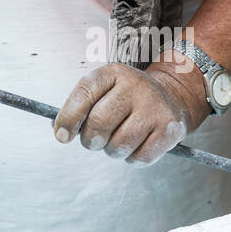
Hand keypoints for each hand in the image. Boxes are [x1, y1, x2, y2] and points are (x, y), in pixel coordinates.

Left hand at [53, 62, 205, 164]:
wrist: (170, 98)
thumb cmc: (127, 100)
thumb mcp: (103, 91)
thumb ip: (80, 107)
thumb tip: (61, 133)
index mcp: (113, 73)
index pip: (84, 94)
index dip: (68, 119)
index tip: (62, 136)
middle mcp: (136, 86)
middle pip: (99, 123)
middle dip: (91, 140)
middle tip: (94, 140)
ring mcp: (155, 107)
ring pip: (119, 145)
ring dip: (112, 151)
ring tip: (118, 140)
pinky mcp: (169, 129)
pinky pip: (140, 157)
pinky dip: (132, 158)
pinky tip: (136, 145)